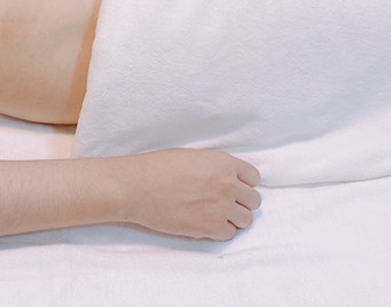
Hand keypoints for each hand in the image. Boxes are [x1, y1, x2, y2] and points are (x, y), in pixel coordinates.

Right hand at [113, 149, 261, 240]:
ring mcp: (220, 208)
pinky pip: (229, 234)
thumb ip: (216, 167)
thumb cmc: (158, 167)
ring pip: (246, 220)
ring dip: (233, 217)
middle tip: (223, 202)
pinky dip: (220, 230)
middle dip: (241, 201)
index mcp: (223, 162)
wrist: (137, 186)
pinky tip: (204, 221)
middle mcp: (227, 185)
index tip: (233, 187)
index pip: (254, 178)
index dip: (243, 183)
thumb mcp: (193, 156)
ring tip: (214, 213)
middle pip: (254, 201)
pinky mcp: (209, 228)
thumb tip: (229, 180)